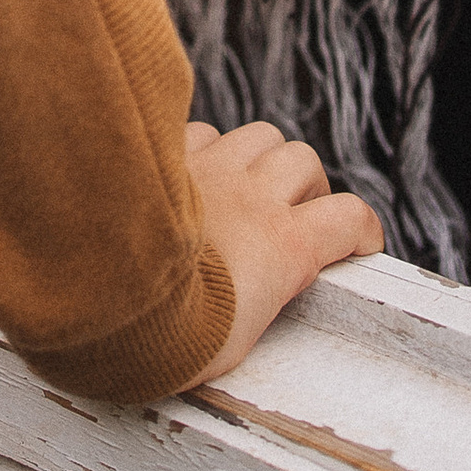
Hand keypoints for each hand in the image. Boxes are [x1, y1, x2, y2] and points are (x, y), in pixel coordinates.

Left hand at [183, 118, 383, 382]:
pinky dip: (209, 148)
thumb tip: (256, 300)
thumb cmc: (170, 335)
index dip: (362, 230)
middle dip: (306, 186)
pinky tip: (196, 171)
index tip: (361, 243)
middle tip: (291, 212)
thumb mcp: (234, 338)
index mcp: (283, 247)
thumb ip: (257, 302)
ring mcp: (211, 167)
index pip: (348, 218)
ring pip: (260, 135)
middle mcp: (254, 196)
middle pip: (304, 161)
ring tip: (246, 185)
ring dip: (262, 158)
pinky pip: (205, 132)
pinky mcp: (168, 152)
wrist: (108, 295)